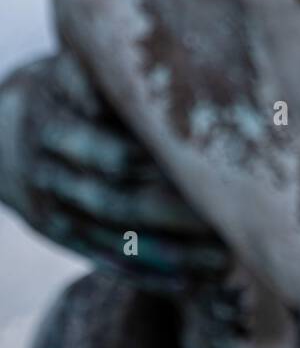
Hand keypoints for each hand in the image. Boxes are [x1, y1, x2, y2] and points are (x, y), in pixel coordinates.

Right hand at [0, 51, 229, 290]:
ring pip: (118, 240)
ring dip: (173, 253)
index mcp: (57, 126)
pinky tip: (196, 278)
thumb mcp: (72, 69)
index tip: (213, 169)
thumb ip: (105, 73)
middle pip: (119, 202)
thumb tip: (149, 72)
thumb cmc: (61, 87)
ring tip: (225, 257)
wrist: (1, 133)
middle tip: (229, 219)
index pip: (116, 154)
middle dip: (176, 216)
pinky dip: (152, 274)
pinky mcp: (66, 236)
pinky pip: (109, 261)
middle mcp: (55, 175)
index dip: (163, 165)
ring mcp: (58, 211)